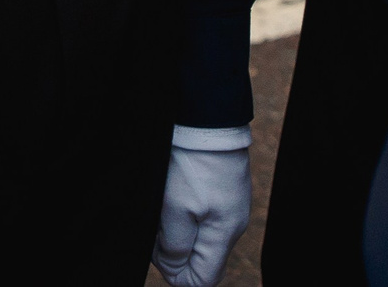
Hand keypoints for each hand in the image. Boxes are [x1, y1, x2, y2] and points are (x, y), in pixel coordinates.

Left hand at [153, 125, 252, 286]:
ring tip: (163, 204)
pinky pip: (201, 215)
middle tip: (155, 224)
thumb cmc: (190, 162)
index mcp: (225, 233)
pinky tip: (172, 192)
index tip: (157, 251)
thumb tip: (174, 269)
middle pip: (200, 259)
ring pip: (198, 236)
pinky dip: (182, 212)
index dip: (176, 274)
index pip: (203, 279)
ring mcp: (229, 205)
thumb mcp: (175, 208)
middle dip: (173, 250)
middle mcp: (232, 224)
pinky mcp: (222, 189)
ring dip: (176, 229)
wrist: (206, 116)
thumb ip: (175, 246)